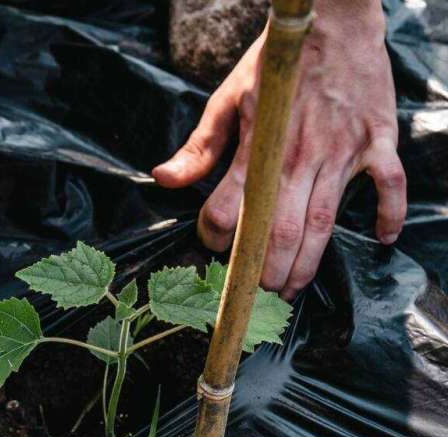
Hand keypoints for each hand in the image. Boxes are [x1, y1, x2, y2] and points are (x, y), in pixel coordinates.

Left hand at [153, 2, 405, 299]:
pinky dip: (388, 215)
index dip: (215, 236)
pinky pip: (389, 186)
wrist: (333, 21)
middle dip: (265, 271)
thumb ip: (199, 147)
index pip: (231, 208)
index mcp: (260, 146)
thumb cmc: (275, 66)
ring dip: (306, 265)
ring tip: (290, 289)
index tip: (211, 248)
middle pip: (281, 231)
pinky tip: (380, 240)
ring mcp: (343, 151)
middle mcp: (300, 155)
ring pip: (324, 223)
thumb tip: (163, 181)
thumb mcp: (227, 99)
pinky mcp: (376, 142)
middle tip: (255, 293)